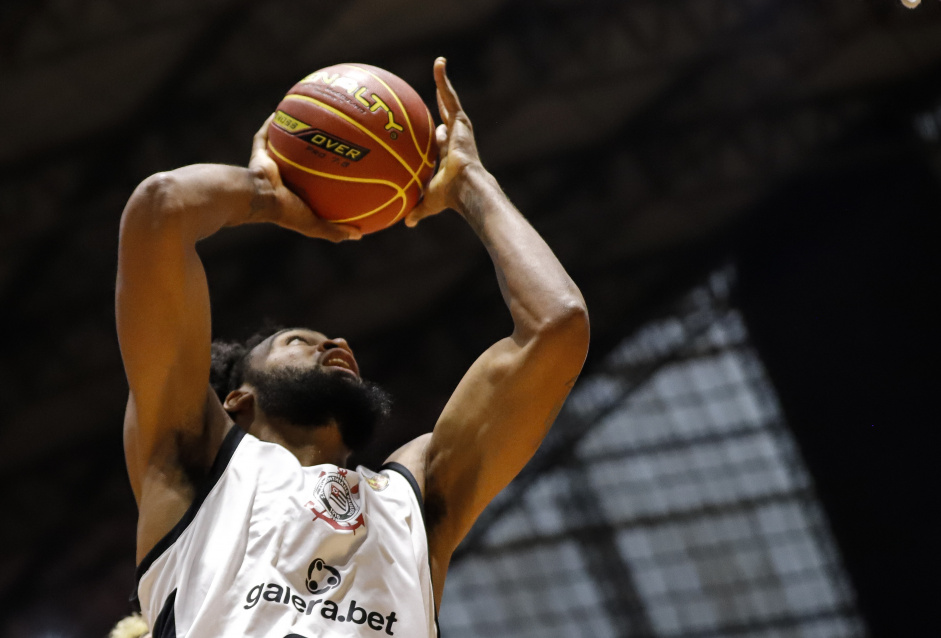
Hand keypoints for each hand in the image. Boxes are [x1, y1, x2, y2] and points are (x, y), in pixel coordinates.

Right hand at [249, 115, 360, 241]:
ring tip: (311, 118)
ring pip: (284, 145)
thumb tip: (360, 236)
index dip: (329, 177)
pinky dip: (271, 123)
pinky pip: (264, 135)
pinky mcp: (258, 154)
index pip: (315, 185)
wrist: (259, 198)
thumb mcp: (315, 225)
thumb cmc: (286, 211)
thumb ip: (336, 231)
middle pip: (302, 161)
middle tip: (335, 138)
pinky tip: (284, 109)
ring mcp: (271, 165)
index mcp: (296, 194)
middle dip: (316, 151)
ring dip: (295, 133)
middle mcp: (284, 178)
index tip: (349, 168)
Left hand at [405, 57, 486, 226]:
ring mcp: (459, 128)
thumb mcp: (428, 203)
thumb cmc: (450, 198)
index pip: (443, 142)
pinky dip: (444, 79)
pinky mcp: (461, 120)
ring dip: (444, 83)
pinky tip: (438, 63)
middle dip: (443, 105)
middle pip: (448, 117)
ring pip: (450, 100)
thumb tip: (406, 224)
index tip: (435, 132)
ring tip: (439, 64)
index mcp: (450, 156)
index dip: (439, 136)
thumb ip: (417, 210)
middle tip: (438, 93)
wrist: (465, 188)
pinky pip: (450, 95)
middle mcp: (456, 139)